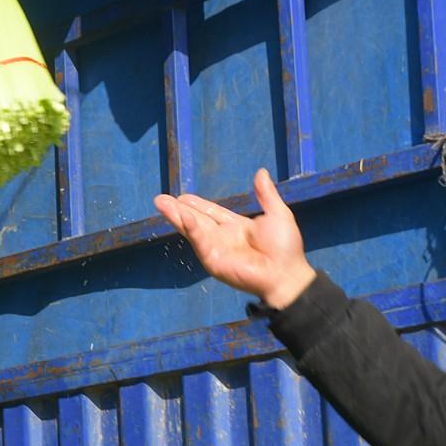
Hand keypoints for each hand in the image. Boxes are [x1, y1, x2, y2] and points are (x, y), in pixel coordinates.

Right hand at [153, 168, 314, 308]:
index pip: (211, 213)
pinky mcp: (212, 260)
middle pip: (196, 219)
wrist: (286, 272)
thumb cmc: (285, 247)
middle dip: (178, 209)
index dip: (197, 204)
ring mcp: (215, 249)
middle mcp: (222, 238)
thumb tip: (261, 172)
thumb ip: (266, 194)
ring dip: (176, 216)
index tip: (182, 196)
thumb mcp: (277, 214)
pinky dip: (190, 227)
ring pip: (192, 228)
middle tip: (160, 199)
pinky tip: (181, 215)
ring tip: (161, 203)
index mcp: (235, 227)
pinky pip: (199, 240)